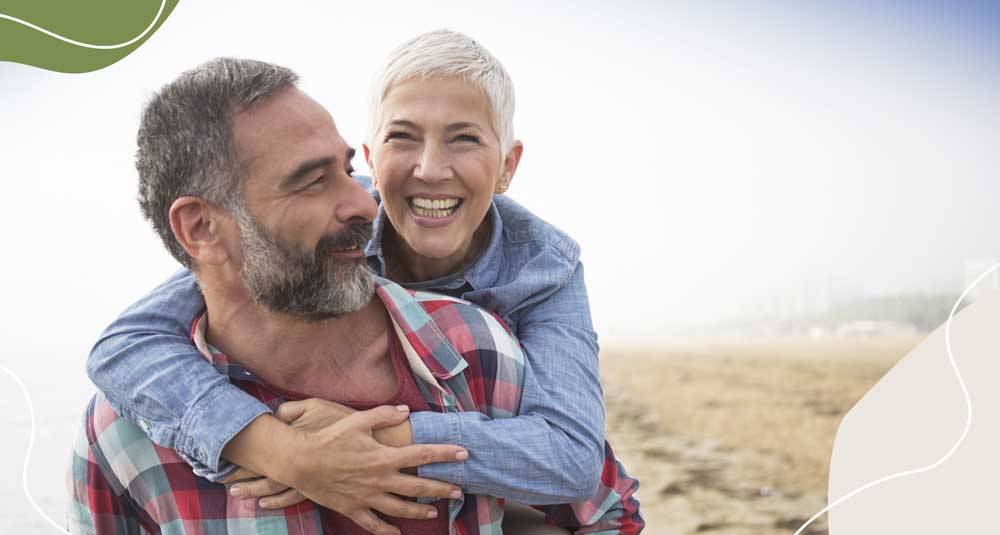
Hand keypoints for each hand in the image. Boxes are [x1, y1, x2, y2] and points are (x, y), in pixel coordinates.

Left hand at [224, 399, 358, 509]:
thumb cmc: (346, 423)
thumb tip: (273, 414)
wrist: (374, 445)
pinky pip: (292, 497)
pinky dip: (277, 501)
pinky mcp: (318, 488)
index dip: (241, 454)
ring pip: (274, 488)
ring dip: (254, 490)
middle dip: (241, 475)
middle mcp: (296, 462)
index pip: (260, 448)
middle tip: (221, 479)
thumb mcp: (317, 406)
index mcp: (292, 441)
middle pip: (262, 470)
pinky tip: (266, 503)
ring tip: (237, 493)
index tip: (221, 456)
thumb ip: (292, 409)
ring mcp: (307, 478)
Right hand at [224, 400, 467, 534]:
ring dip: (420, 511)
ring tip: (434, 512)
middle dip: (441, 488)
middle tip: (458, 490)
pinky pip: (374, 524)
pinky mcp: (353, 508)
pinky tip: (397, 533)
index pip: (422, 454)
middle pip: (418, 486)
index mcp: (384, 457)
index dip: (444, 453)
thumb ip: (383, 414)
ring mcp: (367, 497)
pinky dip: (387, 530)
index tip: (463, 453)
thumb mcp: (357, 421)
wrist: (300, 462)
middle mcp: (380, 479)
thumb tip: (405, 410)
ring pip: (400, 508)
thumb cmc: (329, 439)